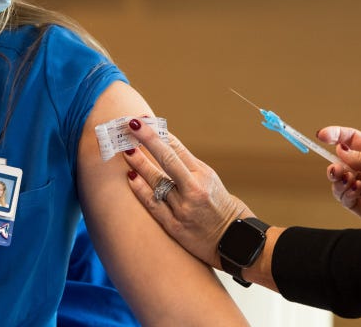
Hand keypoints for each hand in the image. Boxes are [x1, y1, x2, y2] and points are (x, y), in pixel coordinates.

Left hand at [121, 119, 248, 267]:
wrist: (234, 240)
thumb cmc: (220, 206)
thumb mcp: (210, 180)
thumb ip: (187, 167)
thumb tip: (162, 146)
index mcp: (204, 174)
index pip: (177, 148)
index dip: (158, 132)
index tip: (143, 121)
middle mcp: (194, 189)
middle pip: (167, 159)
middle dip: (148, 139)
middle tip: (131, 124)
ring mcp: (184, 208)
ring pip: (157, 181)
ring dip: (139, 164)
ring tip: (126, 150)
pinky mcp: (175, 226)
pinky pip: (154, 205)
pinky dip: (141, 190)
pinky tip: (130, 177)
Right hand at [317, 125, 360, 229]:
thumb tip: (341, 152)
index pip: (353, 141)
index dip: (337, 136)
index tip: (322, 135)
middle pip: (343, 164)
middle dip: (336, 164)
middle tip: (335, 167)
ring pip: (341, 182)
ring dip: (339, 179)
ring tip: (346, 178)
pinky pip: (346, 199)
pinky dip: (346, 193)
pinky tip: (355, 189)